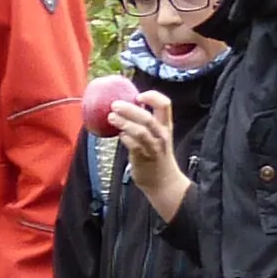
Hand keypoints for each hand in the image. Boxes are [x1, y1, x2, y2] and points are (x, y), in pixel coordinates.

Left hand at [117, 89, 190, 219]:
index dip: (152, 97)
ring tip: (111, 117)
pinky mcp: (144, 158)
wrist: (163, 182)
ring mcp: (154, 147)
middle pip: (147, 117)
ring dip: (124, 122)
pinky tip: (118, 135)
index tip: (138, 95)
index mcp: (165, 125)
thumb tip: (125, 107)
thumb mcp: (156, 136)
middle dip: (130, 109)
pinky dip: (124, 138)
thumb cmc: (155, 156)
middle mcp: (161, 135)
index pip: (165, 105)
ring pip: (140, 131)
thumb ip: (144, 123)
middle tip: (114, 104)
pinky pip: (133, 145)